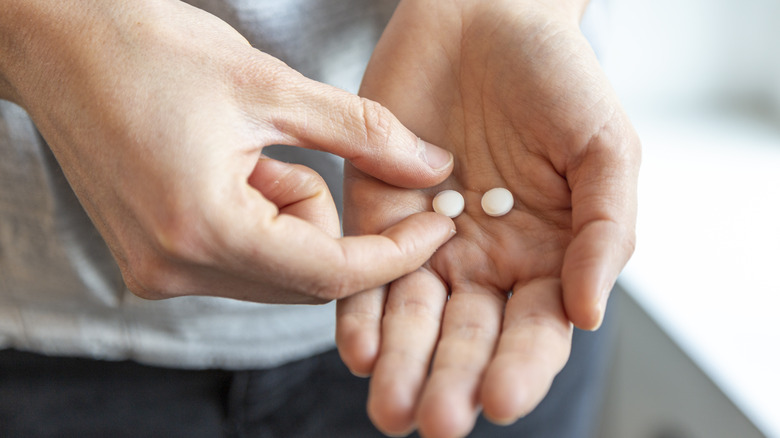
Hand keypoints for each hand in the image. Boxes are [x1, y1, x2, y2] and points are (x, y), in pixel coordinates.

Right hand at [0, 0, 455, 303]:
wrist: (59, 43)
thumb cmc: (151, 50)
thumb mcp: (273, 86)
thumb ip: (365, 134)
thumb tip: (434, 167)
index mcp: (203, 229)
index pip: (330, 275)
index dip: (396, 254)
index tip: (437, 225)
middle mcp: (174, 269)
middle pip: (305, 278)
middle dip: (327, 221)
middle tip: (293, 151)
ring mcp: (158, 272)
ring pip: (275, 271)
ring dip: (289, 217)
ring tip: (248, 152)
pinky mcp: (153, 261)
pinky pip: (241, 261)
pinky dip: (260, 222)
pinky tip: (229, 169)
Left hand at [337, 1, 639, 436]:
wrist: (484, 18)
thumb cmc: (556, 79)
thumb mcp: (604, 149)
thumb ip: (605, 230)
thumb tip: (590, 314)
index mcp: (546, 256)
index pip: (535, 331)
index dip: (520, 367)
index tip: (498, 397)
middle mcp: (485, 260)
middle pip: (468, 337)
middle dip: (451, 379)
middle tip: (435, 421)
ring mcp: (428, 241)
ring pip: (413, 317)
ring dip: (402, 364)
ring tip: (390, 407)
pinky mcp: (375, 212)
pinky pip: (364, 270)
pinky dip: (360, 309)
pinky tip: (360, 347)